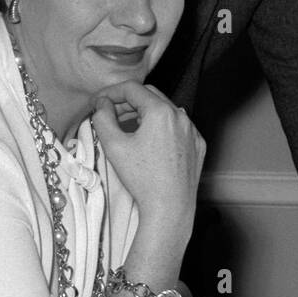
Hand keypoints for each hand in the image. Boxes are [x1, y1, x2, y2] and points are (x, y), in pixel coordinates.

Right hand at [92, 82, 205, 239]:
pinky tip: (150, 142)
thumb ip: (103, 118)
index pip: (132, 89)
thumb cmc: (142, 179)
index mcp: (161, 112)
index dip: (111, 92)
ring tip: (127, 126)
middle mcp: (181, 116)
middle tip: (110, 113)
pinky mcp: (198, 145)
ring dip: (145, 113)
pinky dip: (162, 128)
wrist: (170, 208)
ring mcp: (193, 131)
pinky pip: (179, 128)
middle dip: (128, 101)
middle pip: (150, 96)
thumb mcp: (114, 146)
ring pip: (166, 111)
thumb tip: (102, 103)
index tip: (99, 102)